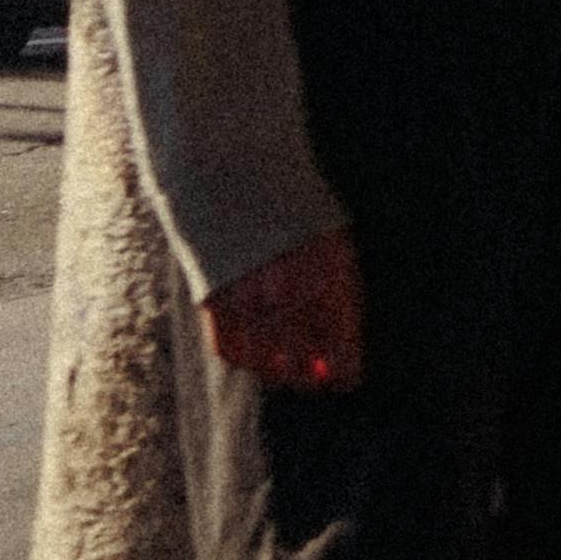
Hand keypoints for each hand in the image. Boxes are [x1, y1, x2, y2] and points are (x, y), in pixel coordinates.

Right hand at [202, 230, 363, 391]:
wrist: (238, 178)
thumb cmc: (295, 216)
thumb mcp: (334, 247)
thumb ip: (341, 298)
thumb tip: (340, 351)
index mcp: (330, 283)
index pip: (342, 354)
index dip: (345, 374)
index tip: (345, 381)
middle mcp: (290, 300)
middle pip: (303, 369)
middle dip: (312, 378)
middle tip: (314, 376)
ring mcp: (250, 304)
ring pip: (266, 367)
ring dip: (279, 373)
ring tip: (285, 367)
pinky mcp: (215, 303)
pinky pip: (230, 352)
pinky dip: (245, 360)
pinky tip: (255, 354)